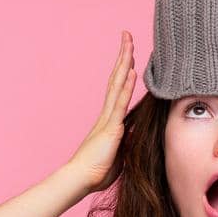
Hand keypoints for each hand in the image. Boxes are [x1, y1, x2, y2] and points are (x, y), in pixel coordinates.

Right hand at [67, 31, 136, 194]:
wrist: (81, 179)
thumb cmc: (97, 171)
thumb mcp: (119, 154)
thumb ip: (127, 142)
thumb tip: (136, 136)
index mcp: (109, 120)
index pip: (119, 89)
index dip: (124, 71)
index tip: (130, 55)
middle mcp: (107, 114)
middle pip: (116, 78)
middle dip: (123, 57)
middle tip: (127, 36)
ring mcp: (109, 118)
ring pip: (117, 84)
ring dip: (124, 63)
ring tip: (130, 43)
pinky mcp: (111, 127)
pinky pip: (120, 103)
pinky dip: (126, 86)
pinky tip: (132, 71)